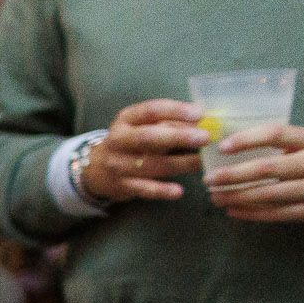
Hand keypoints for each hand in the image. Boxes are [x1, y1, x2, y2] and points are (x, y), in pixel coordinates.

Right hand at [81, 100, 209, 204]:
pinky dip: (161, 191)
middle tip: (205, 138)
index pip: (151, 111)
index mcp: (126, 119)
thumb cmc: (132, 142)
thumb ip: (169, 122)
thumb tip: (204, 122)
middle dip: (178, 137)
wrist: (98, 169)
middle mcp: (118, 140)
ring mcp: (118, 164)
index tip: (200, 114)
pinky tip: (179, 191)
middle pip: (148, 137)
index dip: (176, 111)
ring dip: (180, 164)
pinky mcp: (122, 185)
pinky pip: (144, 189)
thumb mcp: (143, 126)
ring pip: (151, 165)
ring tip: (204, 163)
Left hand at [203, 124, 303, 226]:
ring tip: (216, 197)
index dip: (247, 139)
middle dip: (232, 175)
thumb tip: (241, 146)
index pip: (276, 134)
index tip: (222, 147)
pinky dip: (252, 214)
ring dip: (237, 197)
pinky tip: (233, 211)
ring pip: (268, 194)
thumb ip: (288, 145)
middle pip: (266, 169)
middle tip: (209, 179)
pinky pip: (277, 214)